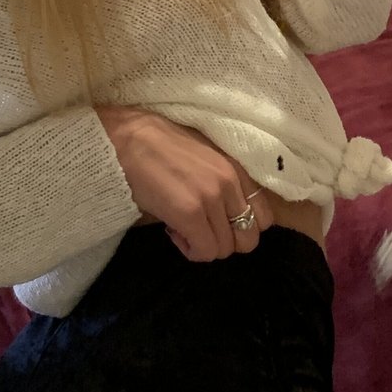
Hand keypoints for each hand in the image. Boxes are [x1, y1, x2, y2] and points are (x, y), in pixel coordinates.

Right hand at [96, 105, 270, 260]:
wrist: (127, 140)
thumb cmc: (159, 145)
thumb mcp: (206, 155)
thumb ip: (223, 180)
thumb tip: (226, 211)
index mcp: (237, 168)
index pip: (265, 216)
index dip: (242, 226)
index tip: (220, 222)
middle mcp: (230, 184)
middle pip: (249, 239)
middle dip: (226, 241)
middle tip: (203, 231)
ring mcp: (211, 199)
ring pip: (224, 249)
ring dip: (204, 246)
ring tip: (183, 228)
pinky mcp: (190, 214)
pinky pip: (204, 252)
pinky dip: (190, 250)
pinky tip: (173, 232)